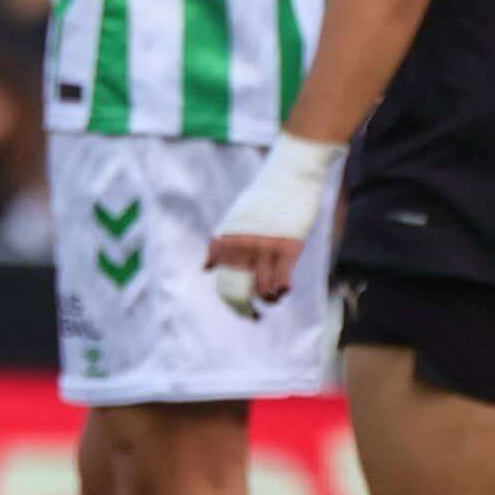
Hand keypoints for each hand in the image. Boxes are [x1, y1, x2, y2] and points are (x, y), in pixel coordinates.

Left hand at [204, 133, 341, 316]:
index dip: (229, 299)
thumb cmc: (263, 199)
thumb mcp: (233, 220)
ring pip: (262, 288)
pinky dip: (283, 290)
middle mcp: (242, 246)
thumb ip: (219, 245)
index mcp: (227, 239)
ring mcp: (265, 248)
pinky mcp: (289, 248)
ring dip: (268, 300)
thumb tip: (205, 269)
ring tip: (273, 299)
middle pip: (239, 288)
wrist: (289, 178)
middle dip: (245, 308)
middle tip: (251, 316)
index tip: (238, 308)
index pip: (221, 278)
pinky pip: (283, 279)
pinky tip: (285, 290)